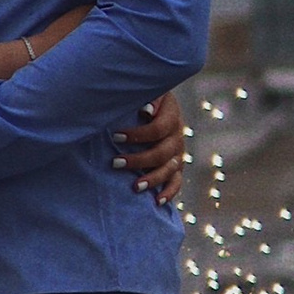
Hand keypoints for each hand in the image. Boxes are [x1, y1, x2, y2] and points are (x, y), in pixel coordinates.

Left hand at [113, 91, 186, 207]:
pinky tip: (157, 202)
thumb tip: (145, 111)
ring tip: (134, 187)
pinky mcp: (176, 166)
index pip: (158, 129)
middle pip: (162, 153)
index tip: (115, 137)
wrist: (157, 103)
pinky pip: (176, 182)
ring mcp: (178, 153)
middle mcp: (177, 136)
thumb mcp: (147, 91)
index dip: (137, 135)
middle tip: (115, 162)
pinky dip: (169, 192)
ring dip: (152, 179)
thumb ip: (148, 99)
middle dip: (138, 160)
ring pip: (169, 170)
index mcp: (172, 116)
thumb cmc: (143, 97)